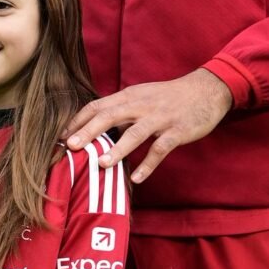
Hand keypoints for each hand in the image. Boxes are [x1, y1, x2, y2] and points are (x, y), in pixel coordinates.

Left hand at [64, 68, 232, 182]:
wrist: (207, 90)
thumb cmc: (170, 97)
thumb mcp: (142, 98)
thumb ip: (120, 112)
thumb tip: (95, 129)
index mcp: (129, 97)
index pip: (97, 106)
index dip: (78, 120)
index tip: (61, 136)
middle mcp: (141, 105)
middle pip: (110, 116)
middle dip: (89, 132)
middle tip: (71, 147)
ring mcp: (160, 118)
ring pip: (135, 133)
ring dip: (117, 149)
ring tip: (100, 164)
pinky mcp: (177, 131)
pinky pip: (160, 149)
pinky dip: (148, 164)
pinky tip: (137, 178)